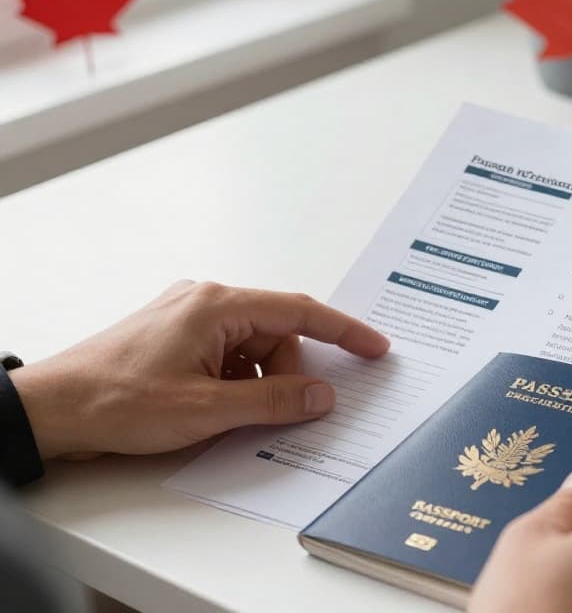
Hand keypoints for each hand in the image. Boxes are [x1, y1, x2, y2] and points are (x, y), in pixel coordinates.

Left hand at [10, 281, 388, 458]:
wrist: (50, 409)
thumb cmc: (115, 401)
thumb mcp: (206, 410)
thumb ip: (273, 403)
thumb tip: (321, 396)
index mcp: (217, 305)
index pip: (300, 310)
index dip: (344, 331)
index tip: (375, 347)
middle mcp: (204, 301)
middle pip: (276, 335)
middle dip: (285, 375)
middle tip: (276, 413)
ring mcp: (187, 317)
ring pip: (251, 349)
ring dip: (253, 384)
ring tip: (223, 415)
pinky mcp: (174, 337)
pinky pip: (226, 356)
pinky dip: (232, 383)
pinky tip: (212, 410)